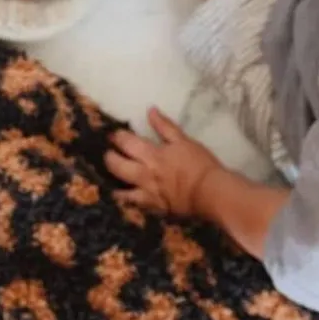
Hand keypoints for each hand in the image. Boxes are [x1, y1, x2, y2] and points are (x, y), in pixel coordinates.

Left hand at [104, 109, 221, 215]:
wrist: (210, 192)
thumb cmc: (200, 164)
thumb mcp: (184, 140)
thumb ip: (165, 126)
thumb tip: (150, 111)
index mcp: (152, 154)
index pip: (127, 142)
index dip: (117, 137)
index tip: (113, 134)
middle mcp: (144, 173)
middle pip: (117, 165)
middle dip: (109, 158)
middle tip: (108, 153)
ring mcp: (146, 192)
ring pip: (119, 189)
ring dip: (111, 182)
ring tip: (108, 179)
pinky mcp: (152, 208)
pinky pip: (133, 206)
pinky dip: (124, 202)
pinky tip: (119, 200)